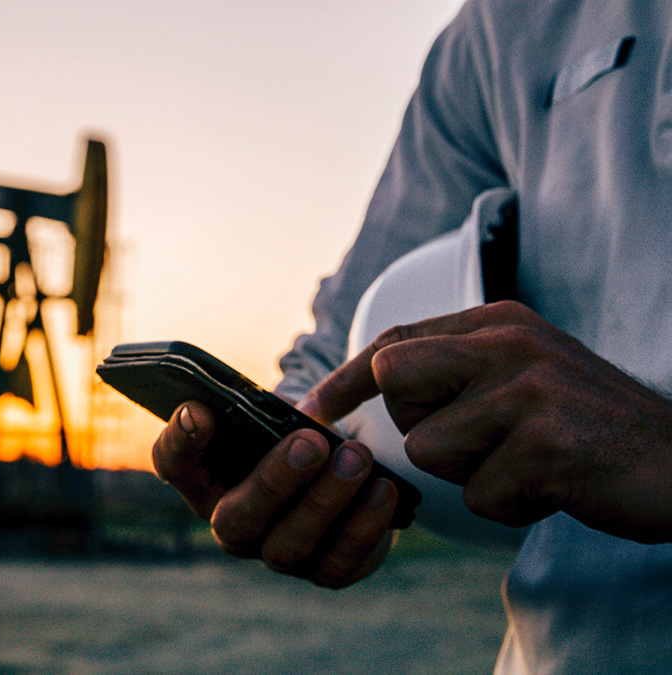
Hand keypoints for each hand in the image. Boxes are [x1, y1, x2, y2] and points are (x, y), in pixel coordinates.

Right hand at [152, 401, 398, 587]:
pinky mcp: (323, 571)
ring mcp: (274, 553)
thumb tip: (281, 411)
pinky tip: (383, 490)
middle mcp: (231, 524)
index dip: (179, 441)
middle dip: (274, 481)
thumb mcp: (271, 414)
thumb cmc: (294, 433)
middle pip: (236, 519)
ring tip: (357, 458)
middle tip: (311, 442)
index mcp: (205, 478)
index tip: (200, 408)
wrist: (340, 465)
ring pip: (288, 545)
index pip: (173, 465)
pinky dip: (363, 526)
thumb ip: (260, 410)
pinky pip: (339, 563)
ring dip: (325, 501)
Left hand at [301, 300, 671, 542]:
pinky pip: (479, 492)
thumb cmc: (592, 429)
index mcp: (500, 322)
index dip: (346, 377)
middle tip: (484, 440)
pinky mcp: (545, 443)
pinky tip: (552, 489)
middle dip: (420, 425)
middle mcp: (510, 343)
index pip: (394, 339)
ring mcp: (529, 389)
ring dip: (472, 474)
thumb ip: (461, 372)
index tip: (312, 408)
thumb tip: (379, 389)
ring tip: (529, 465)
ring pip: (430, 448)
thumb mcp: (526, 376)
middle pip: (396, 382)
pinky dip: (509, 505)